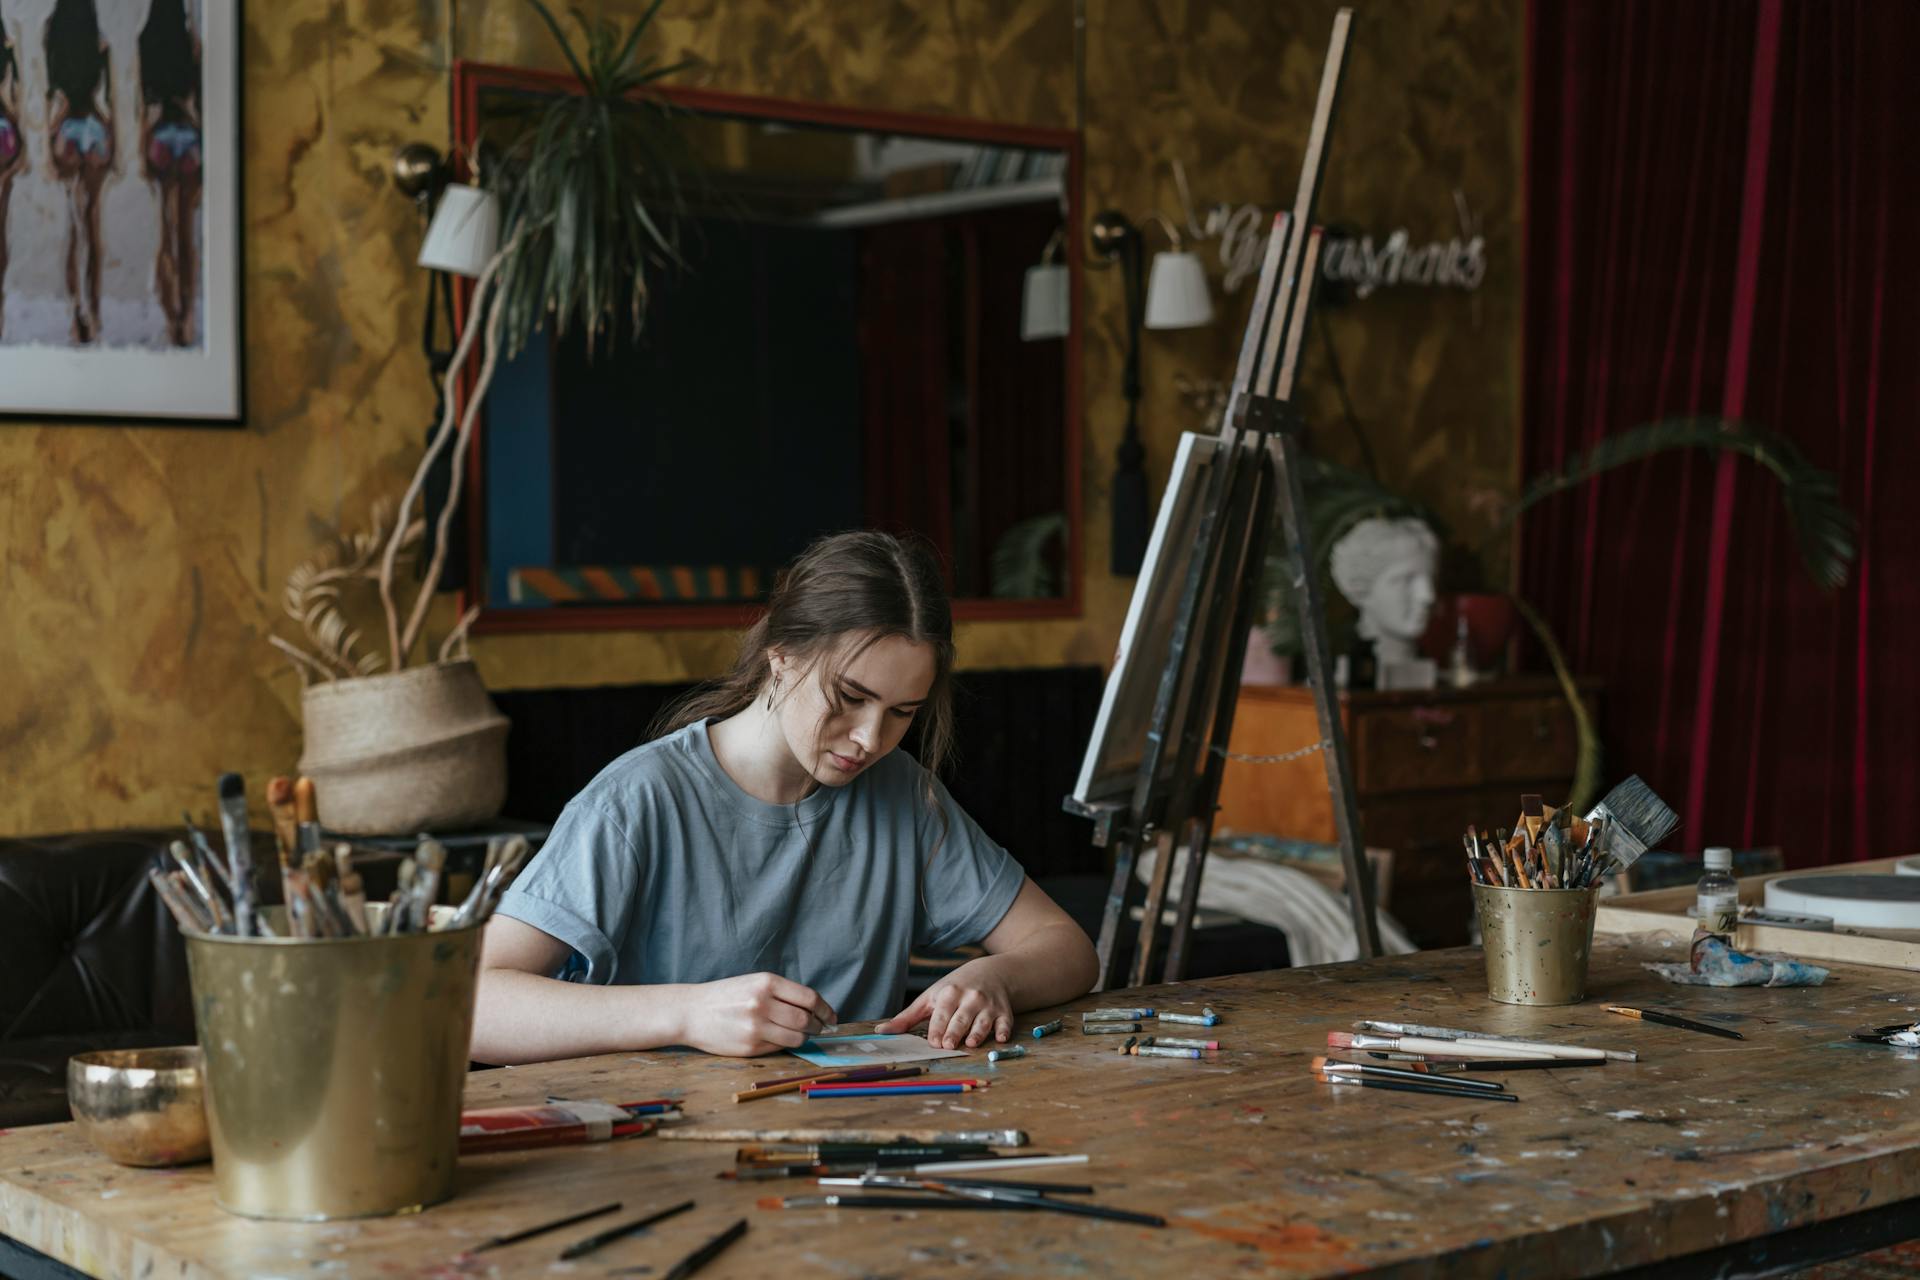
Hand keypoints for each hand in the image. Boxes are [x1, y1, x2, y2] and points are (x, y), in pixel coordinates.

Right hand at [677, 973, 836, 1056]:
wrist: (691, 1012)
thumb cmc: (727, 996)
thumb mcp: (755, 983)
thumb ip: (783, 994)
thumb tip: (816, 1011)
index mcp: (766, 983)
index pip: (809, 998)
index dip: (825, 1010)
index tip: (831, 1017)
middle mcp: (762, 1004)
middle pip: (805, 1020)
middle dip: (817, 1026)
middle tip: (819, 1028)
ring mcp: (755, 1027)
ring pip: (796, 1037)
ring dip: (804, 1037)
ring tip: (800, 1034)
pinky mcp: (750, 1047)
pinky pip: (779, 1048)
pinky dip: (785, 1044)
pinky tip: (779, 1039)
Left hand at [875, 959, 1013, 1048]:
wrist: (991, 973)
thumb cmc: (955, 989)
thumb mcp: (930, 998)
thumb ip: (907, 1017)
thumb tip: (880, 1032)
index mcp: (948, 994)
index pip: (941, 1014)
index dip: (938, 1028)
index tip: (934, 1042)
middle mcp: (969, 998)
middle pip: (961, 1018)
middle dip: (955, 1031)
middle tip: (948, 1045)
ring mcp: (988, 1005)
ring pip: (983, 1021)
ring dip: (978, 1032)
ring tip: (971, 1043)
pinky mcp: (1004, 1012)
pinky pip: (1005, 1023)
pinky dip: (1004, 1031)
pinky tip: (1001, 1038)